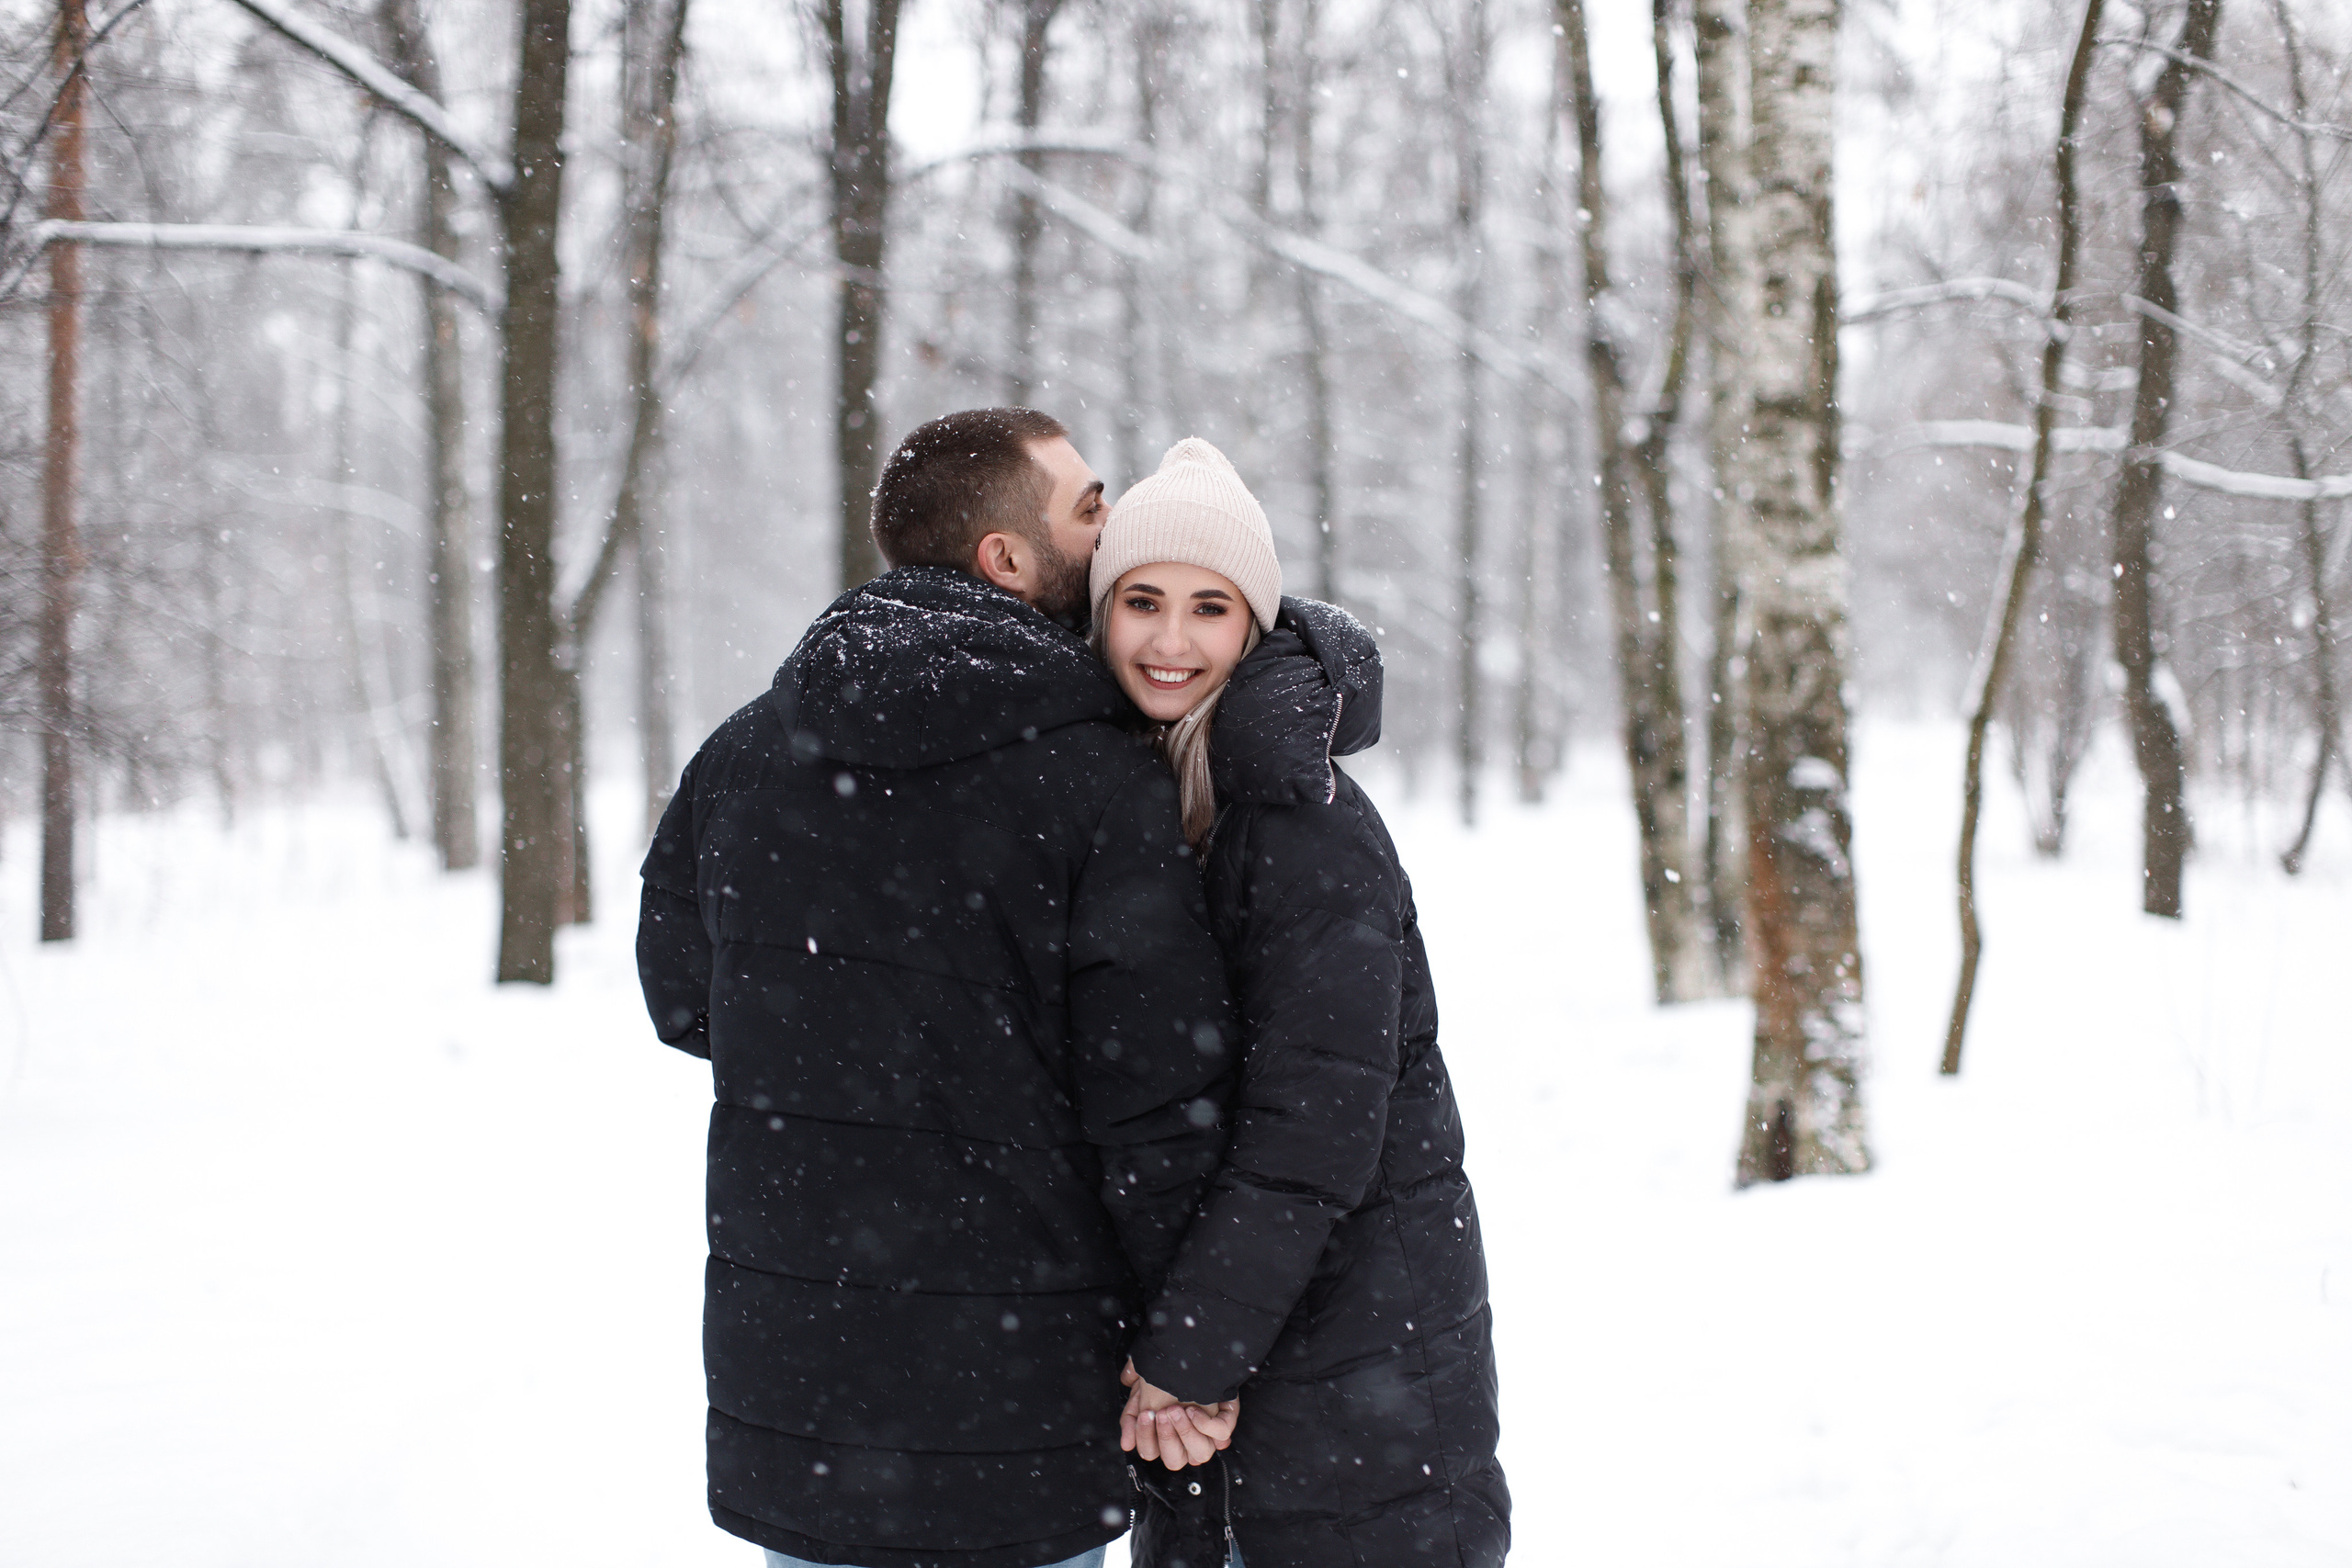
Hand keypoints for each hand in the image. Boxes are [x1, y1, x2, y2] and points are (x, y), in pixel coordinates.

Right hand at [1120, 1358, 1239, 1470]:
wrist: (1188, 1348)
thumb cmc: (1164, 1371)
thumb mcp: (1140, 1391)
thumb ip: (1131, 1417)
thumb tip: (1126, 1444)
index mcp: (1165, 1436)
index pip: (1152, 1453)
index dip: (1146, 1439)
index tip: (1145, 1414)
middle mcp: (1186, 1439)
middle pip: (1174, 1461)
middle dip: (1167, 1437)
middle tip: (1163, 1413)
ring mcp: (1207, 1433)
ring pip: (1201, 1454)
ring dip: (1186, 1432)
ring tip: (1179, 1409)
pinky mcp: (1224, 1420)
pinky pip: (1220, 1434)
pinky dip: (1207, 1425)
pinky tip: (1196, 1408)